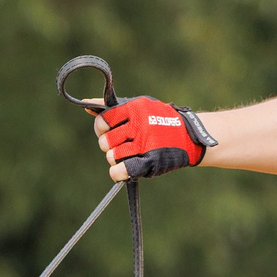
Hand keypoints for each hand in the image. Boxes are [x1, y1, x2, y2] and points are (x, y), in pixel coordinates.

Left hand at [95, 97, 214, 180]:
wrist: (190, 135)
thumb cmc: (160, 120)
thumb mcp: (139, 107)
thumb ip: (114, 108)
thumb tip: (87, 104)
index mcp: (135, 110)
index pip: (104, 120)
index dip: (101, 127)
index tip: (107, 130)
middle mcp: (138, 126)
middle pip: (106, 141)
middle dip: (108, 145)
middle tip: (118, 144)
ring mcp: (144, 144)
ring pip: (112, 156)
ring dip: (115, 158)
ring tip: (125, 155)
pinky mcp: (149, 162)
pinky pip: (121, 170)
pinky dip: (117, 173)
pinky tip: (120, 171)